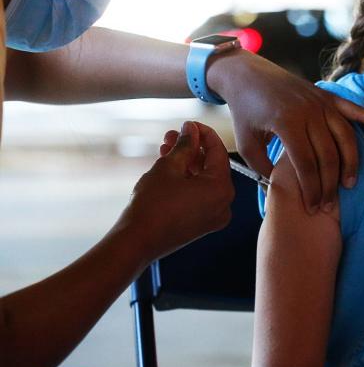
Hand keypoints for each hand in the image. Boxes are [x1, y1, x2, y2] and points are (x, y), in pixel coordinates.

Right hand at [117, 121, 234, 261]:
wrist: (136, 242)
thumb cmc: (152, 205)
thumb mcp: (168, 167)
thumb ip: (185, 145)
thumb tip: (191, 129)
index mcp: (222, 188)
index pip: (218, 152)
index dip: (203, 134)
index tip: (189, 124)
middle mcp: (224, 203)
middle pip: (211, 166)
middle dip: (191, 148)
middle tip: (173, 135)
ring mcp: (214, 215)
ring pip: (204, 180)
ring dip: (186, 163)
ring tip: (166, 148)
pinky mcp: (202, 223)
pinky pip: (200, 195)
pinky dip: (187, 180)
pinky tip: (169, 167)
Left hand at [206, 50, 363, 213]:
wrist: (248, 74)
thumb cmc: (245, 111)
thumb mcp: (246, 142)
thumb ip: (263, 167)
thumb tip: (282, 187)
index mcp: (287, 123)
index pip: (307, 163)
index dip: (312, 189)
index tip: (312, 207)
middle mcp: (309, 112)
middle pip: (328, 155)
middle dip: (330, 184)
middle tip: (328, 204)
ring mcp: (321, 102)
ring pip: (345, 137)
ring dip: (351, 162)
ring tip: (350, 183)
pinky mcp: (328, 96)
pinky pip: (355, 109)